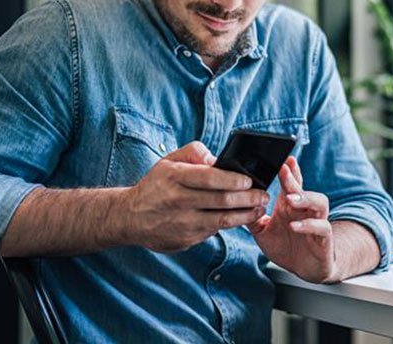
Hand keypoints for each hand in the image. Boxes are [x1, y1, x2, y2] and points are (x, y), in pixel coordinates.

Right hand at [117, 141, 269, 252]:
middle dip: (248, 198)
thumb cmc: (156, 185)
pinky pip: (213, 232)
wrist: (129, 217)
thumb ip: (194, 152)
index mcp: (174, 177)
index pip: (209, 178)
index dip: (233, 180)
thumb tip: (217, 159)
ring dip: (246, 214)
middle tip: (263, 195)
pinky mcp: (185, 240)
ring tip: (259, 208)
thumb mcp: (168, 161)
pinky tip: (242, 218)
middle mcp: (178, 201)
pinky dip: (230, 225)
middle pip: (220, 201)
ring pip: (222, 220)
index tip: (249, 180)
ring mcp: (182, 223)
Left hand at [249, 157, 339, 282]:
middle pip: (303, 189)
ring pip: (319, 202)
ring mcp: (317, 222)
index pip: (292, 183)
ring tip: (290, 198)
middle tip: (284, 170)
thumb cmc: (286, 246)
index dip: (289, 171)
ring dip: (305, 198)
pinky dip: (309, 225)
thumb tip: (234, 203)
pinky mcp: (324, 237)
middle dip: (293, 179)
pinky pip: (321, 227)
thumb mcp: (263, 232)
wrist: (306, 269)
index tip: (282, 159)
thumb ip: (251, 217)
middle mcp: (305, 210)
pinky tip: (295, 226)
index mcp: (291, 206)